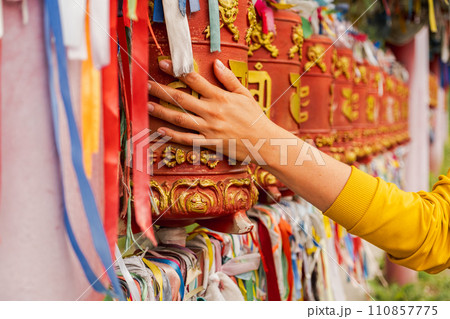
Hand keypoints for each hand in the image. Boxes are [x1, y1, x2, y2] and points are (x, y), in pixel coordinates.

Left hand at [148, 59, 283, 162]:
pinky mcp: (209, 143)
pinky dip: (173, 136)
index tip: (163, 64)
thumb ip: (229, 79)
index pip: (195, 80)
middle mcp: (212, 112)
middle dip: (162, 90)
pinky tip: (160, 130)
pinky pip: (187, 139)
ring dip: (162, 112)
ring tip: (148, 105)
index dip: (177, 71)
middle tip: (146, 84)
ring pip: (181, 119)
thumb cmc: (255, 118)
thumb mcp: (245, 94)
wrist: (264, 142)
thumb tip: (216, 63)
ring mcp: (209, 129)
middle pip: (182, 99)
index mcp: (220, 97)